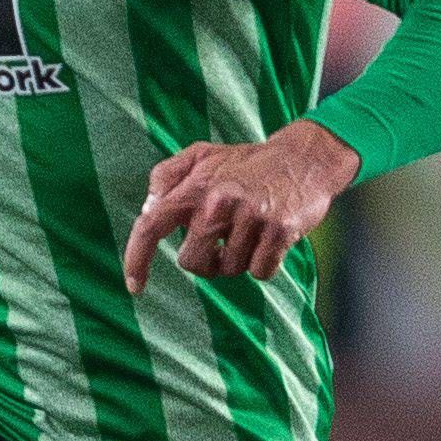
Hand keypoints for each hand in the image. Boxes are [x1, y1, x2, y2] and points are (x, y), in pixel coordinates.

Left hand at [121, 119, 360, 293]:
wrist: (305, 158)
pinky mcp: (279, 231)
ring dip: (238, 259)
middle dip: (205, 261)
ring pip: (229, 270)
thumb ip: (167, 176)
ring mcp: (250, 216)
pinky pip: (259, 272)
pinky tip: (270, 240)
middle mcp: (219, 201)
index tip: (135, 285)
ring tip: (251, 232)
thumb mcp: (203, 155)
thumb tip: (148, 208)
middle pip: (192, 262)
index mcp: (196, 185)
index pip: (151, 225)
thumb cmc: (247, 163)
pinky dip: (264, 264)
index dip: (136, 258)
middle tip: (222, 243)